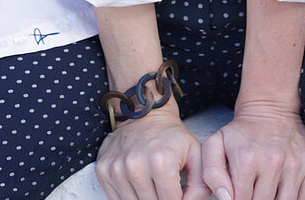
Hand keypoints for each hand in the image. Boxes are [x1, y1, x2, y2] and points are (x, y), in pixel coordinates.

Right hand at [96, 106, 210, 199]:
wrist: (145, 113)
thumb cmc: (171, 136)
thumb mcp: (196, 153)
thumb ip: (201, 185)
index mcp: (161, 161)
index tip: (177, 191)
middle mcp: (136, 165)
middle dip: (161, 199)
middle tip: (165, 186)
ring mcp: (117, 168)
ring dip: (145, 199)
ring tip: (152, 183)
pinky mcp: (103, 170)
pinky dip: (128, 196)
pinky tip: (137, 183)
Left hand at [200, 104, 304, 199]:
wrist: (271, 106)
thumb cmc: (242, 131)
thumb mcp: (216, 145)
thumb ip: (211, 174)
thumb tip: (225, 199)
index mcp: (247, 159)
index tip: (238, 195)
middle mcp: (273, 162)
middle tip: (252, 191)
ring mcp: (295, 164)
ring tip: (265, 191)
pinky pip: (304, 199)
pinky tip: (281, 190)